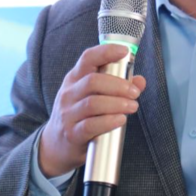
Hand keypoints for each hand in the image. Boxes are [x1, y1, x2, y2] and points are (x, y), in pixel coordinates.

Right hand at [38, 44, 146, 177]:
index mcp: (74, 79)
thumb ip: (117, 87)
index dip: (106, 52)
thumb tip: (140, 81)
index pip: (87, 59)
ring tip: (132, 106)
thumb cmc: (80, 115)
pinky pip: (90, 125)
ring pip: (93, 103)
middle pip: (93, 81)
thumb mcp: (93, 96)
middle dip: (118, 85)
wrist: (55, 144)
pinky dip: (108, 121)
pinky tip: (120, 120)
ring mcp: (68, 114)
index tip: (124, 51)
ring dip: (117, 103)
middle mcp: (69, 93)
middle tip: (134, 93)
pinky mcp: (72, 134)